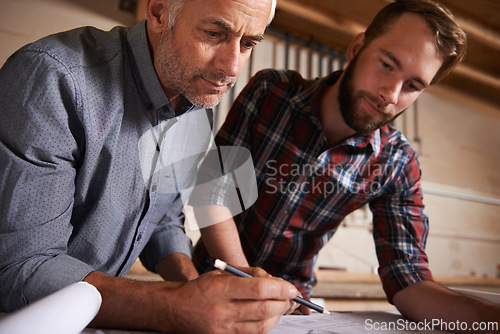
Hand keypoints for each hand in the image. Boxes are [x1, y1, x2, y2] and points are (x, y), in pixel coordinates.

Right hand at [164, 269, 298, 332]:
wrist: (176, 309)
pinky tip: (268, 317)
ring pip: (262, 326)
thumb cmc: (202, 288)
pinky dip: (265, 326)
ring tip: (281, 306)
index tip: (291, 288)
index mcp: (220, 289)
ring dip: (277, 316)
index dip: (280, 288)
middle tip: (290, 297)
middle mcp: (221, 311)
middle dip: (283, 303)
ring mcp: (223, 328)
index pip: (259, 289)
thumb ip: (249, 274)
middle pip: (264, 310)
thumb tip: (275, 282)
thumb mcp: (222, 273)